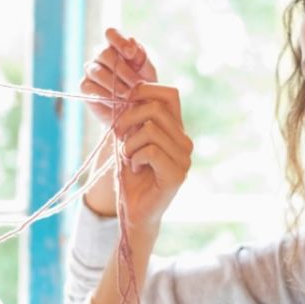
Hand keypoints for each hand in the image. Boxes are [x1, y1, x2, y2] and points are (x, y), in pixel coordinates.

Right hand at [80, 27, 156, 125]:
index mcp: (116, 46)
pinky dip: (105, 95)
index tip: (131, 54)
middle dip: (122, 70)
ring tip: (128, 95)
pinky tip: (116, 101)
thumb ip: (141, 56)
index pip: (111, 33)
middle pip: (104, 53)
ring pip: (97, 71)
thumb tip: (132, 41)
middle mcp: (101, 56)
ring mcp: (91, 71)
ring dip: (114, 85)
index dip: (119, 41)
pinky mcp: (85, 87)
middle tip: (136, 84)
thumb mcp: (147, 71)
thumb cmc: (143, 87)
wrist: (137, 111)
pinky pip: (90, 88)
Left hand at [110, 82, 191, 234]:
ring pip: (150, 130)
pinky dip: (134, 158)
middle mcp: (185, 142)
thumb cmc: (131, 175)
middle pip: (156, 108)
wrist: (134, 211)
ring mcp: (184, 158)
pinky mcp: (177, 174)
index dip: (144, 91)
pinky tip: (136, 169)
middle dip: (128, 119)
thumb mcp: (129, 139)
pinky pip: (150, 151)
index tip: (125, 105)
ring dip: (129, 144)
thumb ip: (133, 119)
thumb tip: (126, 93)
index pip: (169, 94)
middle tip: (119, 136)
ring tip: (130, 158)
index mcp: (176, 130)